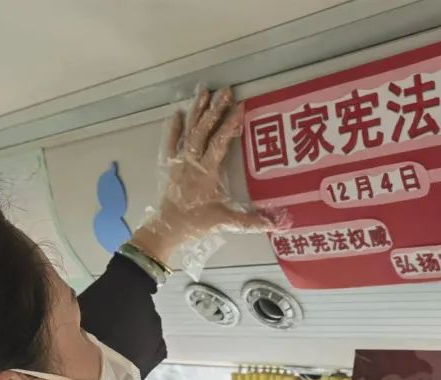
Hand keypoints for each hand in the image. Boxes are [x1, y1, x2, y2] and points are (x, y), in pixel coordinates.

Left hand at [131, 87, 279, 264]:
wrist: (166, 228)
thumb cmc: (195, 222)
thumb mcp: (224, 221)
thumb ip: (250, 220)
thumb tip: (275, 224)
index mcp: (206, 171)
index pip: (220, 142)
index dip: (230, 125)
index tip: (240, 107)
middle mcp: (192, 161)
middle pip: (204, 130)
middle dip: (215, 109)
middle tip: (225, 90)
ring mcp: (178, 160)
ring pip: (188, 130)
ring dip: (196, 110)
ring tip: (204, 91)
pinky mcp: (168, 164)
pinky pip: (170, 141)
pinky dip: (173, 127)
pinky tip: (177, 112)